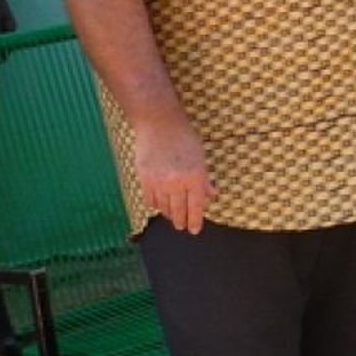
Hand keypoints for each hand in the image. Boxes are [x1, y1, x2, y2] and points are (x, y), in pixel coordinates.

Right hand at [133, 111, 215, 233]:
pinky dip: (156, 205)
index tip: (194, 230)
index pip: (196, 206)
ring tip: (173, 217)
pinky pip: (150, 200)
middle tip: (183, 226)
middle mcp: (177, 182)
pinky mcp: (144, 179)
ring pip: (164, 207)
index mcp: (195, 176)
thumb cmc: (185, 138)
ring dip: (169, 214)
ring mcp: (159, 181)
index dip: (195, 220)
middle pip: (179, 210)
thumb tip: (211, 195)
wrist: (159, 124)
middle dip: (182, 221)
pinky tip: (160, 206)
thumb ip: (205, 179)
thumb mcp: (201, 157)